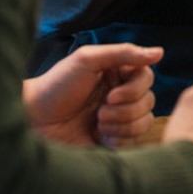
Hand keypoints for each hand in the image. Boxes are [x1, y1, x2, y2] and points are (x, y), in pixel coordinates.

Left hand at [23, 43, 162, 146]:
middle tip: (100, 110)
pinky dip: (120, 139)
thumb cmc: (56, 87)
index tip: (111, 94)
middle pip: (149, 100)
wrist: (33, 122)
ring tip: (98, 123)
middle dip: (125, 108)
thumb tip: (159, 52)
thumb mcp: (88, 59)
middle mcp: (121, 94)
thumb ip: (124, 53)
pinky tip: (100, 136)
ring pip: (144, 121)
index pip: (147, 77)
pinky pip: (135, 141)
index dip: (135, 88)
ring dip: (122, 124)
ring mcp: (118, 118)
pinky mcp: (113, 139)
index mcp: (117, 73)